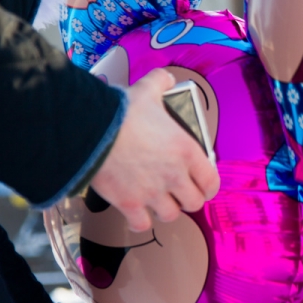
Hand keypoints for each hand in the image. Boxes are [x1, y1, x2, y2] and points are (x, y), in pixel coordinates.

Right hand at [90, 68, 220, 231]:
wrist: (91, 130)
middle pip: (193, 203)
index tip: (202, 185)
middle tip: (178, 193)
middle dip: (187, 199)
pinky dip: (139, 222)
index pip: (211, 182)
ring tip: (157, 202)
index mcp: (186, 151)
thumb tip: (166, 78)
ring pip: (170, 216)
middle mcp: (174, 176)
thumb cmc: (122, 112)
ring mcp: (152, 193)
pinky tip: (136, 213)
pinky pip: (142, 225)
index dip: (208, 186)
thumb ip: (161, 83)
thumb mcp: (147, 91)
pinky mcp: (129, 204)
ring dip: (165, 210)